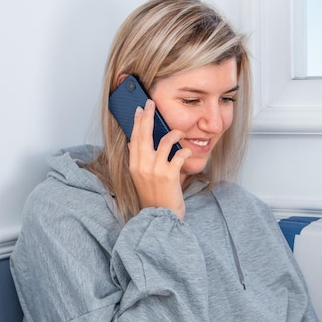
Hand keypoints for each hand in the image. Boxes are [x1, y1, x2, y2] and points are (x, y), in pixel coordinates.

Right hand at [128, 99, 190, 218]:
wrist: (161, 218)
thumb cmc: (154, 199)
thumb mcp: (140, 179)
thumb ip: (138, 160)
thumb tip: (133, 143)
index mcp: (134, 166)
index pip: (134, 138)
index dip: (136, 122)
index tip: (139, 109)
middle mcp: (142, 166)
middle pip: (144, 134)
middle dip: (148, 116)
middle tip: (151, 104)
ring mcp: (156, 170)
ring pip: (165, 141)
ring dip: (175, 133)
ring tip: (181, 132)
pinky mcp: (170, 175)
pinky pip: (179, 155)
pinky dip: (186, 151)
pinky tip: (188, 152)